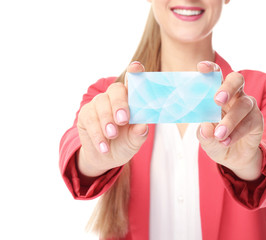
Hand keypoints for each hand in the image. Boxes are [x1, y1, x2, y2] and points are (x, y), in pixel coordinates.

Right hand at [76, 62, 148, 176]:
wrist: (106, 158)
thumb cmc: (125, 143)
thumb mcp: (135, 141)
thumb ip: (139, 134)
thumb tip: (143, 127)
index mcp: (132, 99)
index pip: (134, 81)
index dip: (135, 72)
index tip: (136, 68)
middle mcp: (115, 97)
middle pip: (116, 90)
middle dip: (120, 104)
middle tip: (123, 120)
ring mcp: (100, 104)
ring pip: (101, 104)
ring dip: (107, 120)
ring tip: (112, 135)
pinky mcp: (86, 114)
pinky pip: (90, 119)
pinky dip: (97, 134)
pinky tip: (104, 147)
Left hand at [196, 61, 263, 180]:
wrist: (233, 157)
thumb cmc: (216, 140)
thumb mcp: (205, 139)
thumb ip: (204, 133)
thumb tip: (205, 128)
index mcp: (218, 93)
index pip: (216, 75)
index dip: (210, 69)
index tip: (201, 68)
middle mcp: (235, 95)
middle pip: (236, 80)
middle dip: (227, 87)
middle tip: (217, 100)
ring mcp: (248, 106)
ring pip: (243, 104)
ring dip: (230, 120)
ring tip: (219, 135)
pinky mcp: (257, 120)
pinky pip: (249, 122)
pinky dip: (237, 132)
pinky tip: (226, 141)